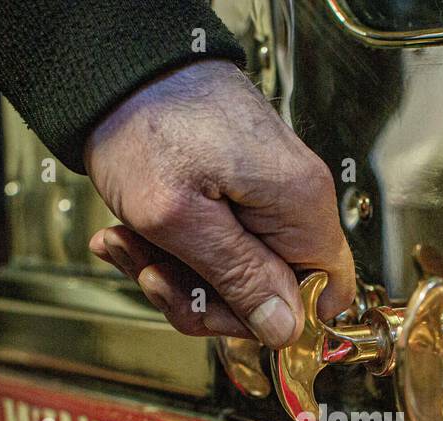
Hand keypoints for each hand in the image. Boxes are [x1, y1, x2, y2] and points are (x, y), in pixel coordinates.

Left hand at [85, 59, 354, 346]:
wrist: (118, 71)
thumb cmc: (146, 124)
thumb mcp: (182, 219)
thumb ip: (238, 278)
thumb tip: (285, 328)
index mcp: (299, 205)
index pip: (324, 295)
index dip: (272, 318)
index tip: (219, 310)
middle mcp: (295, 201)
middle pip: (271, 292)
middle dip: (204, 296)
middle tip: (155, 273)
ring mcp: (268, 197)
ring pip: (235, 274)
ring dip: (176, 273)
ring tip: (132, 245)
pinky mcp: (242, 193)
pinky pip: (219, 246)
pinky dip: (172, 249)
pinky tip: (134, 234)